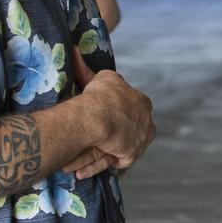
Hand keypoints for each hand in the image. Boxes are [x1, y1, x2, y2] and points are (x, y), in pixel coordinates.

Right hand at [64, 50, 155, 178]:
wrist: (100, 116)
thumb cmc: (101, 94)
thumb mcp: (103, 78)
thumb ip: (93, 72)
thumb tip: (75, 51)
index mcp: (143, 103)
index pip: (133, 110)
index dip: (118, 115)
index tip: (104, 120)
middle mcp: (146, 122)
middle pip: (129, 132)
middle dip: (114, 138)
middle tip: (95, 142)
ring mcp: (140, 140)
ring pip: (120, 149)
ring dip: (99, 156)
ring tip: (79, 163)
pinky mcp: (131, 154)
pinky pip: (116, 163)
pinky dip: (100, 166)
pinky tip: (87, 170)